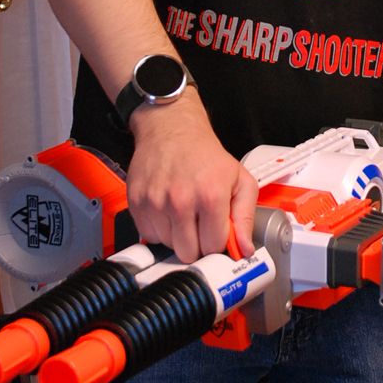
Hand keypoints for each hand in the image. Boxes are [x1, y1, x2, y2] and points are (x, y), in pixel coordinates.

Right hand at [126, 90, 256, 261]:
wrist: (172, 129)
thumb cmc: (205, 154)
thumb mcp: (240, 180)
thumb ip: (246, 217)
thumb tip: (244, 248)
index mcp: (210, 195)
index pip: (213, 247)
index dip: (217, 242)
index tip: (216, 233)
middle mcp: (181, 201)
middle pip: (188, 253)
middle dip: (197, 244)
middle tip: (200, 225)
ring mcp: (155, 203)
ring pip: (168, 246)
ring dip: (177, 235)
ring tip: (184, 212)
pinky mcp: (137, 203)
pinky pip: (149, 236)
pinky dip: (159, 229)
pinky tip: (167, 210)